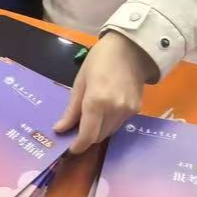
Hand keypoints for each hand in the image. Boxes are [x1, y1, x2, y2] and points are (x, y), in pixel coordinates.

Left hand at [54, 32, 157, 154]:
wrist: (131, 48)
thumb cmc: (99, 60)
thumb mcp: (80, 82)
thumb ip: (72, 109)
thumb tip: (60, 129)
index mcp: (97, 102)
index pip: (87, 136)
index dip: (78, 146)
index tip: (70, 148)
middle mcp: (114, 110)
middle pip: (98, 137)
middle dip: (87, 137)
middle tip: (77, 129)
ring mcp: (128, 111)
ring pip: (109, 132)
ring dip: (98, 130)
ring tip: (91, 115)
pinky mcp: (136, 109)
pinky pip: (119, 123)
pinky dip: (110, 122)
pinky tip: (106, 108)